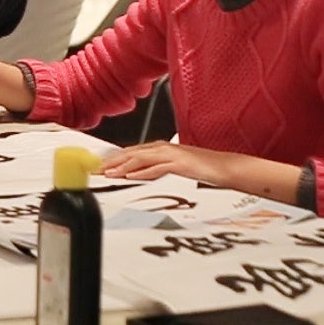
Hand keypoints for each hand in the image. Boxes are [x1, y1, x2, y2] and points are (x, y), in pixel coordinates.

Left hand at [100, 141, 232, 183]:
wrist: (226, 167)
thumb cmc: (202, 168)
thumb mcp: (173, 168)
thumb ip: (155, 168)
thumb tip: (136, 174)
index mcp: (161, 148)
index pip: (131, 152)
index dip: (113, 159)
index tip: (99, 166)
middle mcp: (164, 148)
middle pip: (131, 153)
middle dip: (112, 162)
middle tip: (96, 170)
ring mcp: (172, 155)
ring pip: (141, 158)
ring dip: (123, 166)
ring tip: (108, 174)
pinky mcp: (181, 164)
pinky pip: (158, 167)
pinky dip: (143, 172)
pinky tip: (132, 176)